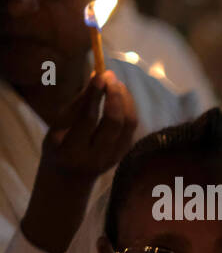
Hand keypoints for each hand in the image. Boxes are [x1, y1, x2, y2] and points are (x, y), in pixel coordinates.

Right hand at [21, 71, 137, 252]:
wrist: (69, 178)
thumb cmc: (59, 146)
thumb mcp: (58, 128)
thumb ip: (77, 105)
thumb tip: (97, 76)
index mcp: (72, 149)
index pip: (88, 118)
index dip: (96, 95)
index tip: (100, 74)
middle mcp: (97, 156)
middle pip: (114, 122)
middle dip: (115, 96)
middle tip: (110, 76)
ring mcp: (114, 157)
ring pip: (128, 124)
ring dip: (126, 100)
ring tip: (116, 84)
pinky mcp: (124, 154)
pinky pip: (131, 128)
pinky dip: (129, 109)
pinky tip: (121, 98)